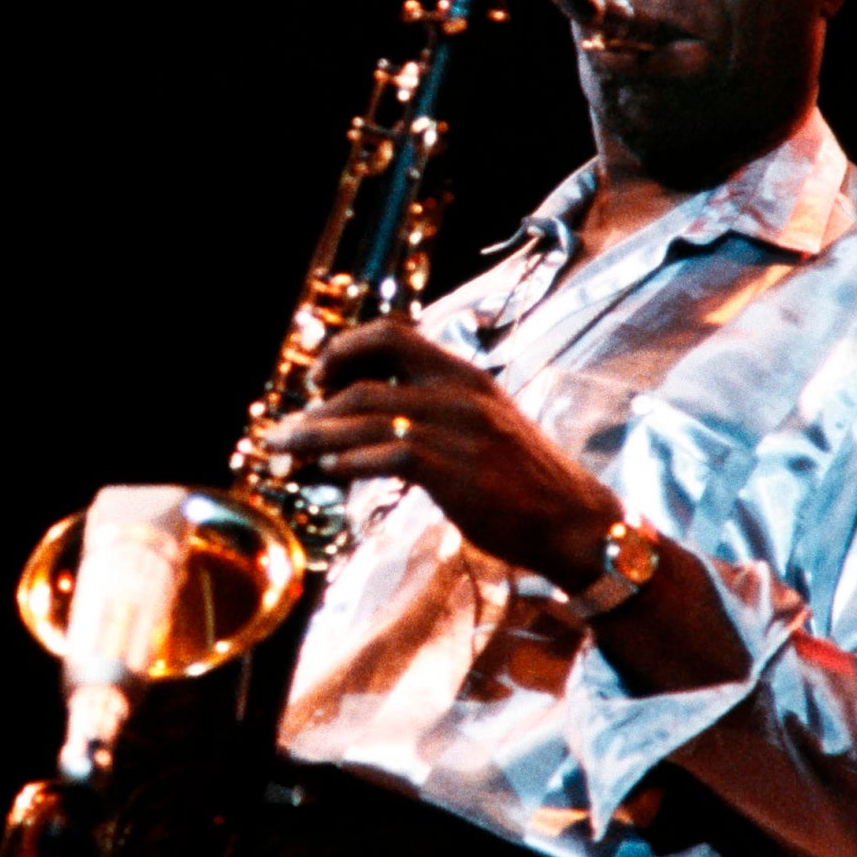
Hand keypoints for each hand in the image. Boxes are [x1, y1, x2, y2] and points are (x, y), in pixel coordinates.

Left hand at [263, 319, 621, 588]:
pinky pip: (383, 454)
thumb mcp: (486, 425)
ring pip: (363, 418)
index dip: (348, 349)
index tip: (321, 377)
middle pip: (365, 376)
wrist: (573, 522)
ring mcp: (454, 428)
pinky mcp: (450, 468)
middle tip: (288, 424)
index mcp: (466, 375)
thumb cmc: (525, 481)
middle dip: (316, 399)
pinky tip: (328, 470)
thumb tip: (381, 418)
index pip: (394, 335)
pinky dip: (347, 461)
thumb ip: (440, 411)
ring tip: (283, 447)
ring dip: (314, 434)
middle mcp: (457, 392)